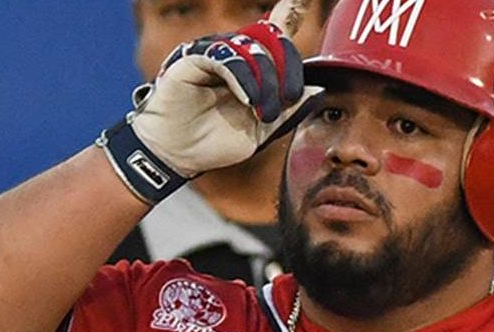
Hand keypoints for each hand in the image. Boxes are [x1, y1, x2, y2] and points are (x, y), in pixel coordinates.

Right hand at [97, 0, 323, 203]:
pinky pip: (227, 58)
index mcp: (250, 66)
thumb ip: (288, 110)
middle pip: (272, 39)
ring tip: (265, 112)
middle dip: (288, 67)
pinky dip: (244, 79)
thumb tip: (316, 90)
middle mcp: (232, 52)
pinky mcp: (192, 59)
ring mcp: (212, 52)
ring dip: (267, 82)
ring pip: (253, 49)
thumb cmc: (214, 142)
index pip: (273, 30)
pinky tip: (249, 100)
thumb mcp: (262, 129)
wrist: (177, 156)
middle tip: (290, 98)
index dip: (290, 11)